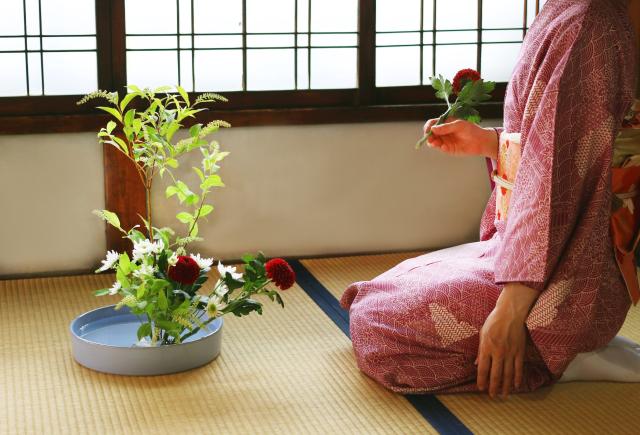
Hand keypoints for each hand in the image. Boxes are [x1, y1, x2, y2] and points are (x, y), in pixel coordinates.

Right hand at [422, 118, 497, 158]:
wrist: (480, 141)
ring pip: (434, 142)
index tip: (427, 131)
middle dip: (429, 136)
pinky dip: (441, 148)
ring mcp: (445, 140)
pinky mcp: (448, 149)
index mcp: (445, 123)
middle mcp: (443, 132)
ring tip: (436, 144)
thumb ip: (446, 127)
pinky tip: (445, 147)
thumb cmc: (471, 130)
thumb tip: (433, 129)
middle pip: (431, 134)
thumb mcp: (459, 125)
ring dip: (433, 143)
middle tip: (431, 139)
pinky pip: (441, 148)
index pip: (432, 123)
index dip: (428, 127)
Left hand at [476, 283, 538, 398]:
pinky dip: (518, 378)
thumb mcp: (482, 334)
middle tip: (492, 396)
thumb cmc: (493, 322)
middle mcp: (498, 353)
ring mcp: (510, 353)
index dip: (482, 380)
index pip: (483, 369)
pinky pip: (519, 368)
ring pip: (508, 374)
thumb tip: (477, 364)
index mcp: (487, 348)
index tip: (481, 388)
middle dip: (493, 387)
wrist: (510, 313)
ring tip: (504, 395)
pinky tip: (516, 386)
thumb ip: (480, 351)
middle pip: (496, 375)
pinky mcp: (520, 352)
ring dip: (506, 386)